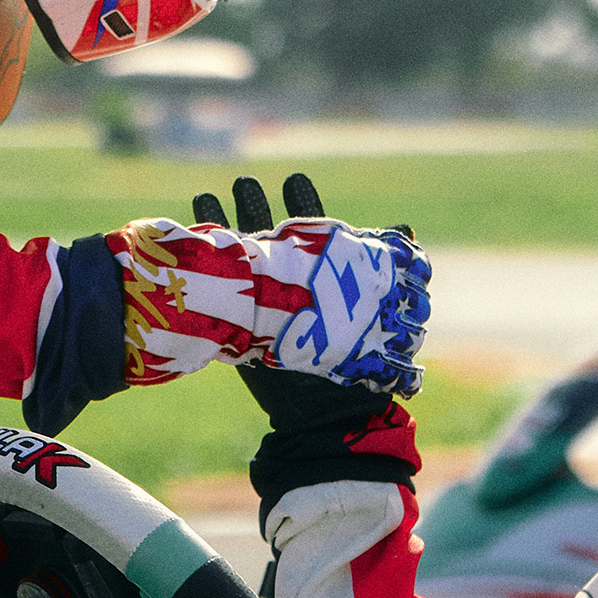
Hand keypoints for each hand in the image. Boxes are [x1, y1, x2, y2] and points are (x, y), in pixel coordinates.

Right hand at [112, 171, 429, 397]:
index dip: (304, 207)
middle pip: (270, 237)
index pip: (312, 233)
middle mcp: (291, 288)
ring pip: (241, 257)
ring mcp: (263, 305)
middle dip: (256, 208)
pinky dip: (206, 265)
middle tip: (243, 180)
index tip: (295, 179)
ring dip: (226, 228)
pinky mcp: (242, 326)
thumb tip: (407, 230)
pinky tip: (189, 242)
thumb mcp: (375, 312)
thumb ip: (385, 271)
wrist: (326, 418)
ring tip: (207, 196)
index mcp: (324, 281)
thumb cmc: (358, 368)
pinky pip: (222, 290)